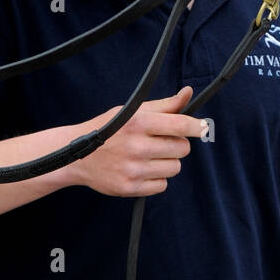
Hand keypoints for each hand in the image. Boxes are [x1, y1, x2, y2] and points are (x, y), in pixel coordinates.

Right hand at [64, 86, 204, 195]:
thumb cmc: (110, 129)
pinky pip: (162, 185)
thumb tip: (189, 93)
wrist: (77, 155)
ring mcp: (133, 169)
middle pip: (182, 148)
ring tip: (149, 156)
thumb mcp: (133, 111)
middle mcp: (136, 146)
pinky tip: (141, 170)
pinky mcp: (129, 187)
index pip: (181, 125)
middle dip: (177, 144)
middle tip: (161, 142)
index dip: (197, 127)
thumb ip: (164, 105)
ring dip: (167, 162)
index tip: (203, 128)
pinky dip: (156, 179)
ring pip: (175, 168)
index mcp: (139, 122)